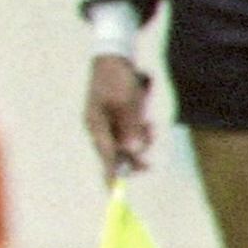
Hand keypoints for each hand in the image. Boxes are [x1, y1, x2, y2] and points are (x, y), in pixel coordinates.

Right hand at [84, 54, 158, 178]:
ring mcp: (106, 122)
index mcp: (96, 124)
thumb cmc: (118, 78)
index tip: (114, 191)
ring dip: (140, 141)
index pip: (105, 155)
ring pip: (125, 143)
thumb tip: (133, 150)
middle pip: (116, 153)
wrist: (113, 56)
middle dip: (133, 157)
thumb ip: (130, 127)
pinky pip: (127, 132)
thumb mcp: (128, 102)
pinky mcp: (114, 117)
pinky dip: (139, 131)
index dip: (110, 174)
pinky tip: (147, 121)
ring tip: (152, 127)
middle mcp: (99, 127)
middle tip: (149, 165)